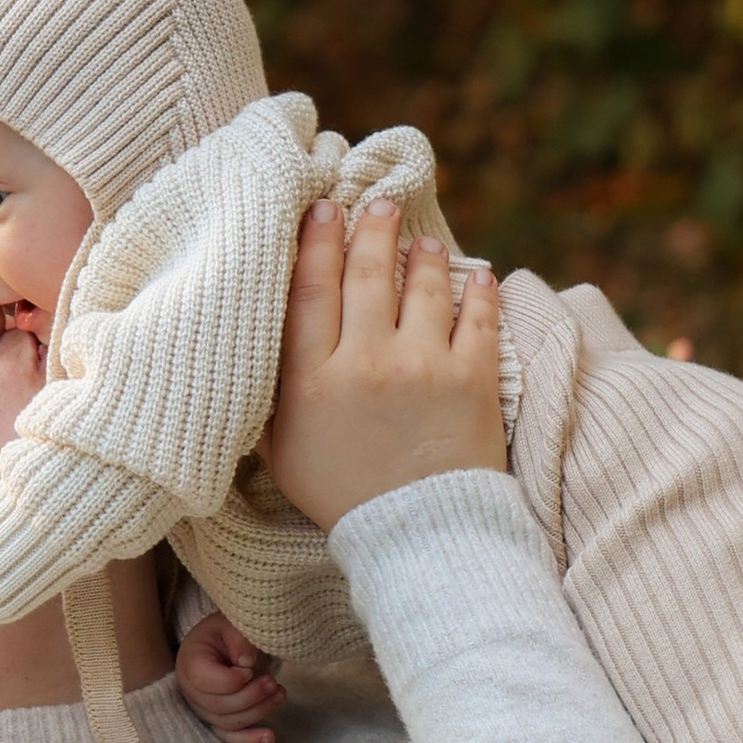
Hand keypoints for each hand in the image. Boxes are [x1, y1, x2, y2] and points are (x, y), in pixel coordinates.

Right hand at [174, 610, 284, 742]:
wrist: (221, 643)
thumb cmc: (224, 633)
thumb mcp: (230, 625)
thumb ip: (238, 639)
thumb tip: (247, 663)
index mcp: (190, 663)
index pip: (208, 681)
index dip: (235, 678)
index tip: (250, 665)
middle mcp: (191, 691)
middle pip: (220, 706)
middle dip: (252, 696)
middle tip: (273, 682)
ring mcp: (203, 709)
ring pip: (230, 722)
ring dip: (259, 710)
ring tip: (280, 692)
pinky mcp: (217, 721)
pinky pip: (231, 737)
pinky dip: (250, 740)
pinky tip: (270, 736)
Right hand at [262, 201, 506, 537]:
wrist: (419, 539)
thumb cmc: (343, 496)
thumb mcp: (283, 449)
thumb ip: (273, 392)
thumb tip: (265, 339)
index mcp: (312, 382)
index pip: (309, 290)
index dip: (315, 241)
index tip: (322, 209)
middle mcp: (365, 363)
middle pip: (366, 273)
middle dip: (371, 228)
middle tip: (376, 204)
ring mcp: (423, 366)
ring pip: (423, 284)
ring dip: (424, 255)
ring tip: (423, 243)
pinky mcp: (473, 378)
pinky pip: (477, 315)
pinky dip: (478, 290)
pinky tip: (477, 277)